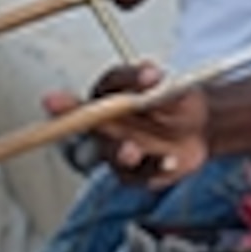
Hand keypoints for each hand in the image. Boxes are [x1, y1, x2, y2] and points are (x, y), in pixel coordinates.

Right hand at [49, 61, 209, 183]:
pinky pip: (139, 176)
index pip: (79, 101)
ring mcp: (119, 152)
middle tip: (79, 119)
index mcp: (106, 99)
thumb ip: (157, 83)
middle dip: (80, 128)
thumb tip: (151, 75)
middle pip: (85, 130)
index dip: (62, 105)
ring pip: (112, 156)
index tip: (50, 101)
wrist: (200, 127)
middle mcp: (106, 127)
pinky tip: (170, 161)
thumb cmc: (175, 100)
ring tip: (132, 150)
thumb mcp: (171, 84)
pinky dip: (154, 169)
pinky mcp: (137, 174)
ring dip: (121, 153)